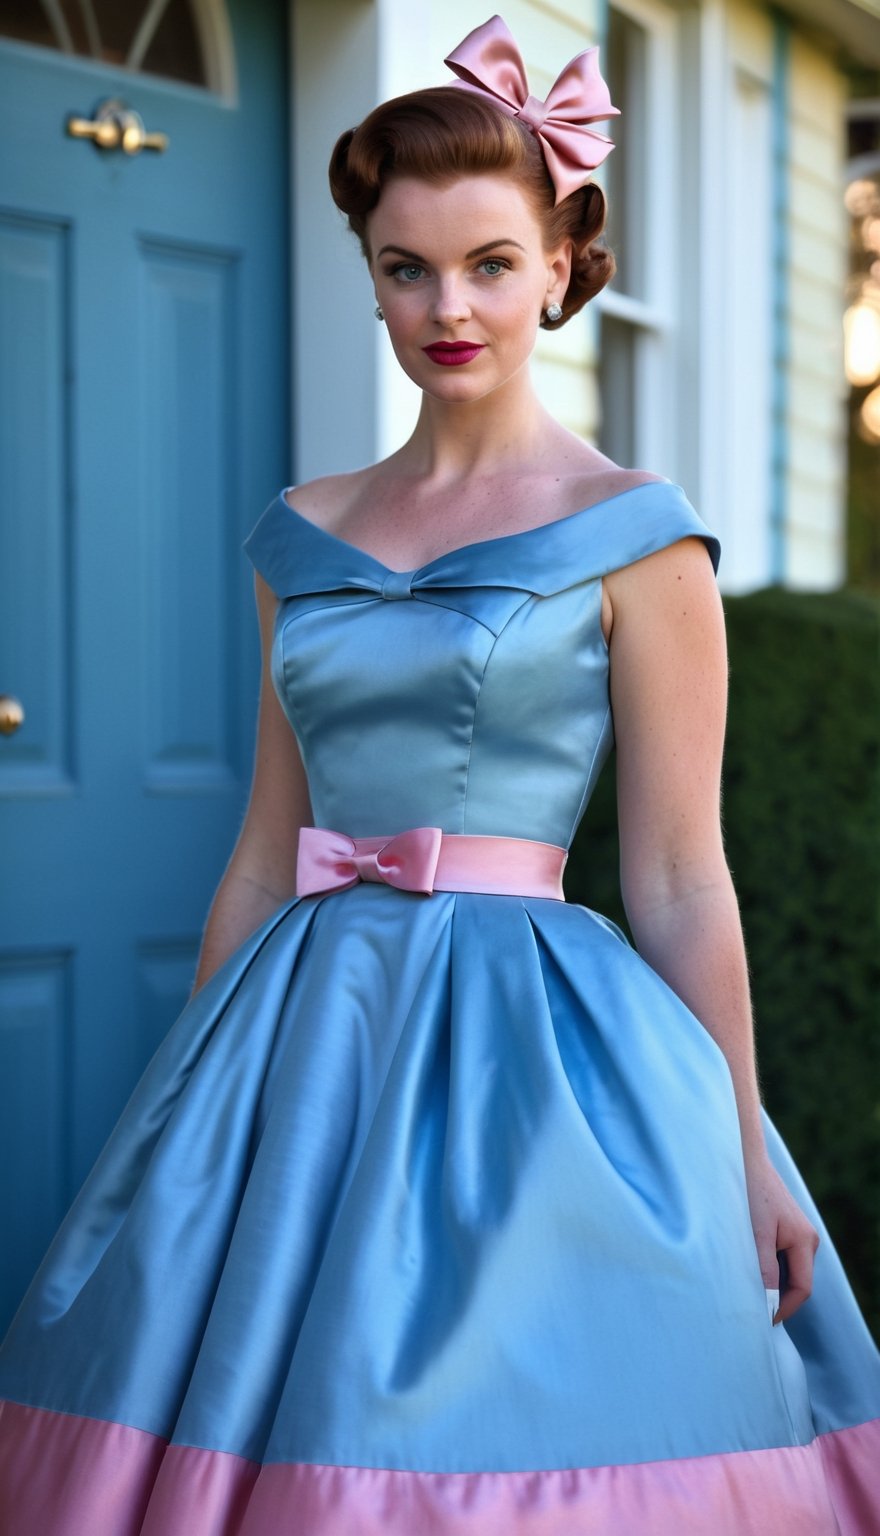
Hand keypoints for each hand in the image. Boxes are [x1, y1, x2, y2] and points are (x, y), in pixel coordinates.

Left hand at [744, 1154, 819, 1324]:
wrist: (744, 1158)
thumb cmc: (750, 1192)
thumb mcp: (755, 1233)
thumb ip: (763, 1269)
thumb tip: (767, 1303)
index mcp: (804, 1240)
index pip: (802, 1288)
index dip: (783, 1308)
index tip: (762, 1322)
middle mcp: (807, 1239)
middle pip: (797, 1282)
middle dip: (777, 1299)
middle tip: (751, 1313)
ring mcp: (798, 1233)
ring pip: (788, 1271)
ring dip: (772, 1284)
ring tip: (746, 1294)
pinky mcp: (786, 1229)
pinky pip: (782, 1258)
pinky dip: (768, 1270)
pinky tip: (748, 1272)